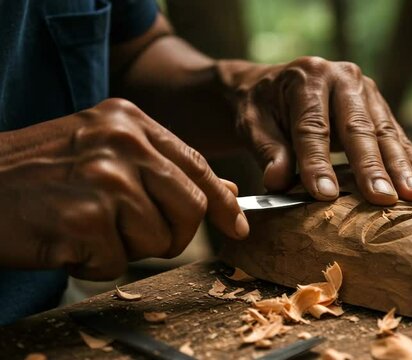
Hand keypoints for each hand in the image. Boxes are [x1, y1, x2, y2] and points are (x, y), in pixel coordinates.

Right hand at [0, 99, 246, 279]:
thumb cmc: (40, 174)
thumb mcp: (105, 152)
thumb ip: (166, 169)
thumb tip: (226, 191)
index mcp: (130, 121)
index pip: (197, 166)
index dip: (222, 203)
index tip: (239, 226)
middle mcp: (122, 143)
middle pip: (190, 207)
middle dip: (173, 234)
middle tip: (137, 236)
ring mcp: (104, 178)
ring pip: (158, 239)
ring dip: (126, 249)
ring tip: (89, 230)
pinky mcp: (84, 217)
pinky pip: (116, 262)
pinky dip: (94, 264)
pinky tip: (67, 242)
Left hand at [224, 56, 411, 205]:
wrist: (273, 87)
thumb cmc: (260, 108)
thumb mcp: (252, 124)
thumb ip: (266, 150)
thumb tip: (277, 180)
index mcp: (308, 78)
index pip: (313, 126)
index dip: (317, 162)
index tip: (324, 195)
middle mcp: (343, 78)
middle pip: (358, 128)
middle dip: (371, 167)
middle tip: (383, 198)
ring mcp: (366, 91)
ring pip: (386, 133)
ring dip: (402, 168)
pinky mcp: (379, 107)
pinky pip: (398, 137)